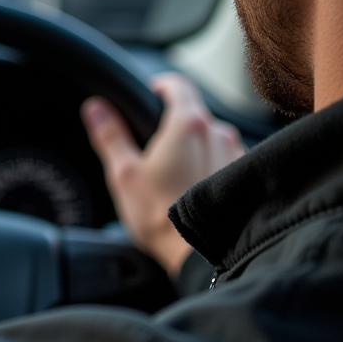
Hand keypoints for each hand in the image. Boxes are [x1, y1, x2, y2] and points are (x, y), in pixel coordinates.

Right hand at [81, 73, 244, 277]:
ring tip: (177, 176)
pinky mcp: (246, 178)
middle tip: (155, 148)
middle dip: (175, 124)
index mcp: (188, 124)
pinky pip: (227, 160)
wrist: (206, 257)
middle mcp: (219, 133)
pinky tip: (197, 190)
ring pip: (212, 138)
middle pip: (195, 112)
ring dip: (196, 147)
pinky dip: (213, 167)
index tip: (151, 94)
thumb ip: (110, 135)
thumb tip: (95, 107)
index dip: (161, 85)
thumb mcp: (125, 174)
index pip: (178, 84)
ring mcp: (237, 154)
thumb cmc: (163, 217)